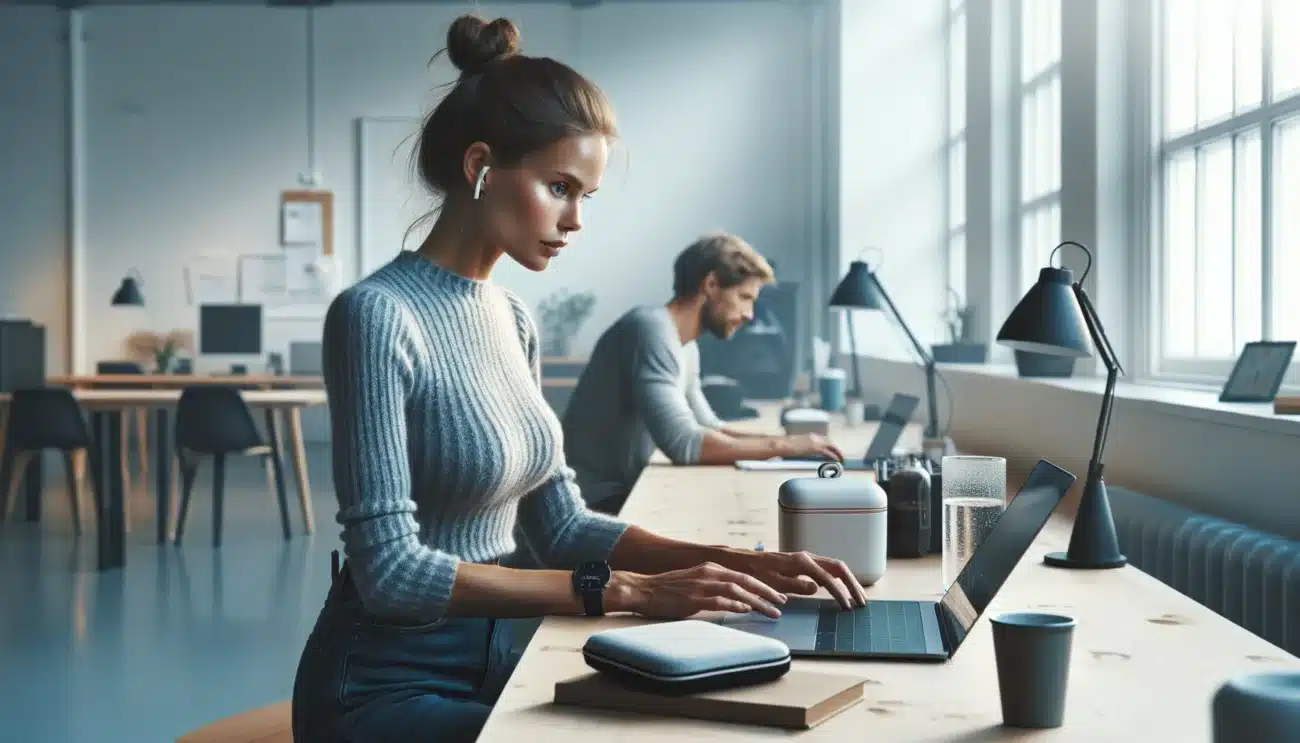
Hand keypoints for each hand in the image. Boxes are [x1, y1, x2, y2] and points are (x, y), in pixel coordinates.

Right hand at [606, 562, 788, 618]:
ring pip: (737, 589)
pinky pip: (720, 600)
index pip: (744, 575)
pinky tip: (747, 610)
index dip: (763, 585)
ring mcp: (702, 584)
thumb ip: (715, 588)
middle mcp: (709, 573)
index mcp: (710, 568)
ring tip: (772, 611)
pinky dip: (736, 604)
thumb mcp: (695, 583)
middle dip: (767, 591)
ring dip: (757, 601)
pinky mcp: (694, 598)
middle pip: (746, 580)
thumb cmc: (668, 590)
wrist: (643, 589)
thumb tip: (736, 601)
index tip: (777, 595)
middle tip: (783, 602)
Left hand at [732, 549, 867, 609]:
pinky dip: (839, 580)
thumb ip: (795, 585)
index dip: (839, 592)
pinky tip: (842, 592)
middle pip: (839, 567)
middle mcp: (807, 557)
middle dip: (852, 585)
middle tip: (862, 603)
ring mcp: (807, 559)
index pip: (828, 577)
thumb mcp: (772, 582)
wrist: (742, 561)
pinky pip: (828, 570)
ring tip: (858, 599)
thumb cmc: (754, 572)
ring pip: (835, 567)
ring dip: (848, 582)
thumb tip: (817, 587)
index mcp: (801, 561)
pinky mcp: (805, 564)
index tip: (847, 607)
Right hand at [783, 433, 843, 461]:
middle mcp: (814, 437)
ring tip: (842, 461)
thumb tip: (803, 455)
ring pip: (832, 447)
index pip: (825, 440)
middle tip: (841, 457)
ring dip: (838, 454)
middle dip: (837, 450)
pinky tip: (837, 461)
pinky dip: (834, 457)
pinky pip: (827, 453)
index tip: (834, 452)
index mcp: (810, 436)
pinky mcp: (814, 448)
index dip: (831, 447)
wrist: (781, 445)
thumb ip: (802, 449)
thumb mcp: (796, 446)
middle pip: (830, 442)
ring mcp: (815, 442)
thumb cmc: (784, 447)